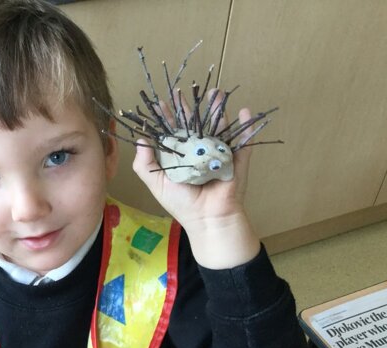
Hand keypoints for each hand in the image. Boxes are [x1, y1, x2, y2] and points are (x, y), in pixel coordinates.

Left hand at [131, 90, 260, 268]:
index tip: (161, 101)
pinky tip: (245, 111)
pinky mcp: (235, 160)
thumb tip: (140, 139)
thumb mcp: (157, 183)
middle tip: (188, 89)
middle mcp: (198, 152)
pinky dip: (246, 127)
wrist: (208, 219)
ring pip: (218, 127)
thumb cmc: (181, 203)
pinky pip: (242, 142)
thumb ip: (145, 163)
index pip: (173, 131)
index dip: (167, 117)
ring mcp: (218, 154)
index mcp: (180, 156)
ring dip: (218, 110)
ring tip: (217, 93)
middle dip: (191, 106)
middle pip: (195, 124)